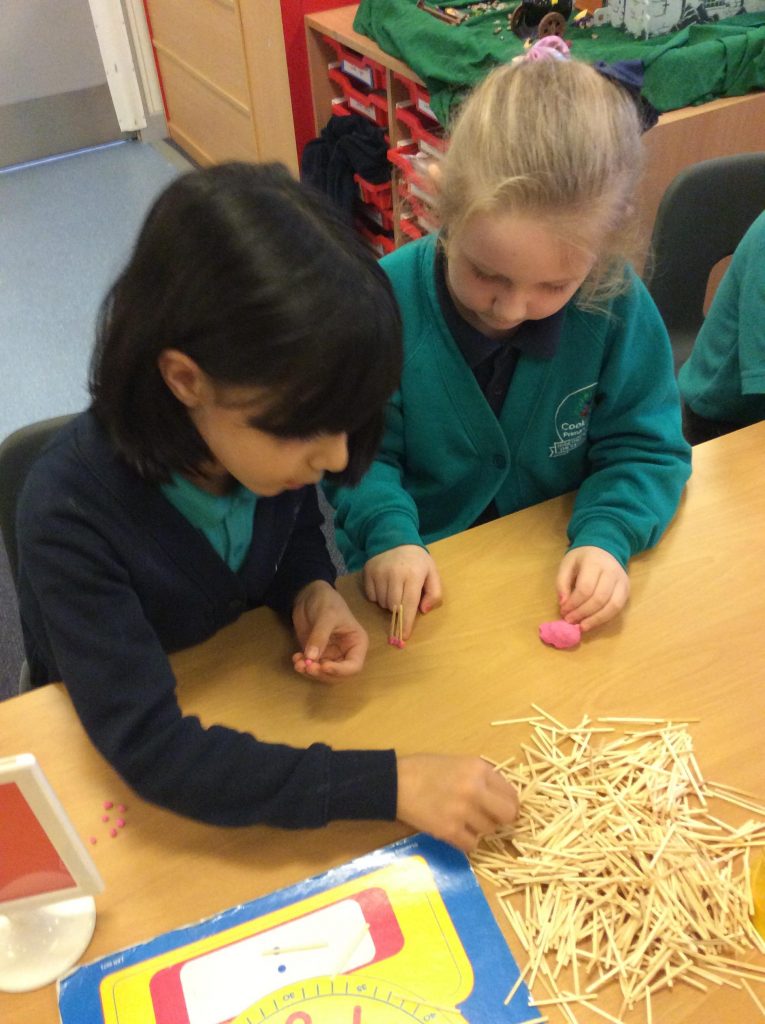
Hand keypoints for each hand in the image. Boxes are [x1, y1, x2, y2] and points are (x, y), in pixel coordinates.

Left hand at [291, 581, 367, 681]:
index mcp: (357, 643)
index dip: (340, 671)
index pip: (354, 666)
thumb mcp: (326, 616)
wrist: (308, 594)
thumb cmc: (326, 601)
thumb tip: (311, 658)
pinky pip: (311, 667)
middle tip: (307, 666)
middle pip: (337, 675)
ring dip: (310, 672)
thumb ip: (320, 637)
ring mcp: (330, 655)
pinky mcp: (316, 654)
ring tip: (298, 663)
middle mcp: (345, 653)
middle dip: (322, 673)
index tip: (323, 666)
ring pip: (323, 674)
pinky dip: (303, 667)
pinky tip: (296, 658)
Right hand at [362, 545, 442, 640]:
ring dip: (388, 603)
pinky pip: (371, 596)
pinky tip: (384, 586)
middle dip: (399, 610)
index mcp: (414, 575)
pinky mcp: (368, 572)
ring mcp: (379, 573)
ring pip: (382, 603)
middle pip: (394, 606)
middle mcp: (395, 574)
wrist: (394, 538)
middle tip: (403, 601)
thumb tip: (423, 610)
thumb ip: (434, 593)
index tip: (403, 637)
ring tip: (395, 590)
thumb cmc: (417, 560)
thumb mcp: (432, 573)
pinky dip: (377, 597)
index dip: (406, 623)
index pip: (409, 604)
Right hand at [396, 754, 518, 852]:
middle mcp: (475, 789)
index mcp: (479, 768)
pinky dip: (465, 840)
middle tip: (488, 818)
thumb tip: (501, 797)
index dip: (507, 803)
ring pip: (488, 831)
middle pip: (507, 815)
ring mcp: (462, 811)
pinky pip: (471, 844)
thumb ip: (481, 777)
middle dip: (500, 819)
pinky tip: (454, 830)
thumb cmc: (424, 769)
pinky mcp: (449, 831)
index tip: (500, 808)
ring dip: (479, 828)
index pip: (511, 793)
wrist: (394, 783)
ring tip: (461, 819)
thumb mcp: (458, 763)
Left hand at [557, 546, 629, 630]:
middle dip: (583, 613)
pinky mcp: (626, 590)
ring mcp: (622, 581)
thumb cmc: (582, 559)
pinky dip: (605, 618)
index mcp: (594, 563)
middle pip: (599, 599)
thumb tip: (563, 604)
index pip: (585, 588)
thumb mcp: (567, 564)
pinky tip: (593, 622)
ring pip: (612, 606)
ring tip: (582, 626)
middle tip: (570, 621)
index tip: (563, 611)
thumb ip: (562, 583)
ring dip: (596, 620)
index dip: (574, 603)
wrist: (604, 548)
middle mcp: (611, 572)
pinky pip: (618, 608)